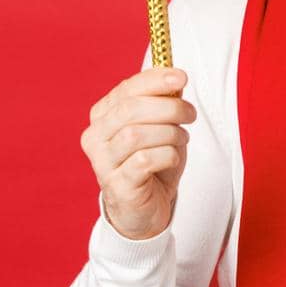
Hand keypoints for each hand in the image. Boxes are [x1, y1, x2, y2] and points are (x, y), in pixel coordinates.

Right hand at [79, 67, 196, 239]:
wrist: (144, 209)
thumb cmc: (152, 164)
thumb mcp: (160, 127)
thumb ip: (163, 103)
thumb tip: (176, 78)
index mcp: (102, 116)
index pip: (126, 90)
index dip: (154, 80)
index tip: (181, 77)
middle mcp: (95, 137)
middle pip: (129, 110)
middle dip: (167, 107)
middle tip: (190, 113)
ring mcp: (103, 162)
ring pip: (136, 135)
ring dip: (169, 133)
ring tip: (181, 139)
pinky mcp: (117, 185)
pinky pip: (144, 160)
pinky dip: (166, 154)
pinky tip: (172, 158)